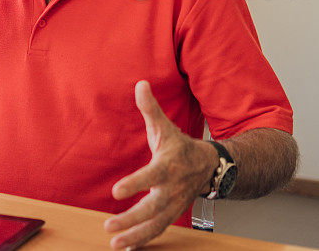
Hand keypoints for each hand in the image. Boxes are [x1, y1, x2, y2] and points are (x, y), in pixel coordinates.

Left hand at [104, 80, 216, 248]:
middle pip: (152, 208)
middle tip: (108, 226)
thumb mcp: (165, 127)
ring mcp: (173, 205)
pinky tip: (126, 247)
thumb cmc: (180, 146)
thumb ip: (150, 108)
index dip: (134, 184)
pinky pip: (158, 230)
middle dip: (131, 219)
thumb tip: (140, 84)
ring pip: (155, 225)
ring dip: (135, 236)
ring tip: (115, 243)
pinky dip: (143, 240)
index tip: (116, 191)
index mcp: (168, 166)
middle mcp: (171, 189)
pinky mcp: (172, 214)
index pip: (150, 176)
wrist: (209, 166)